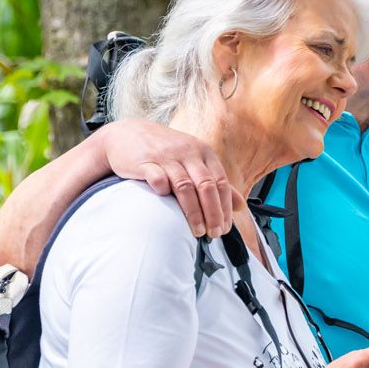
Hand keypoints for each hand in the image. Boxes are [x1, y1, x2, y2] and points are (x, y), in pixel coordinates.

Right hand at [102, 118, 244, 237]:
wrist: (128, 133)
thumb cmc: (165, 151)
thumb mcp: (194, 159)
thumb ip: (216, 181)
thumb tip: (240, 205)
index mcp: (203, 152)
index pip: (221, 182)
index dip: (225, 208)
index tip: (225, 228)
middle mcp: (187, 152)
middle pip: (206, 186)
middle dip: (213, 213)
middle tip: (214, 234)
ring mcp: (165, 156)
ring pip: (185, 186)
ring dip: (193, 212)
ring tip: (197, 231)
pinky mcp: (144, 161)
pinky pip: (157, 178)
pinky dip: (163, 191)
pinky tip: (166, 204)